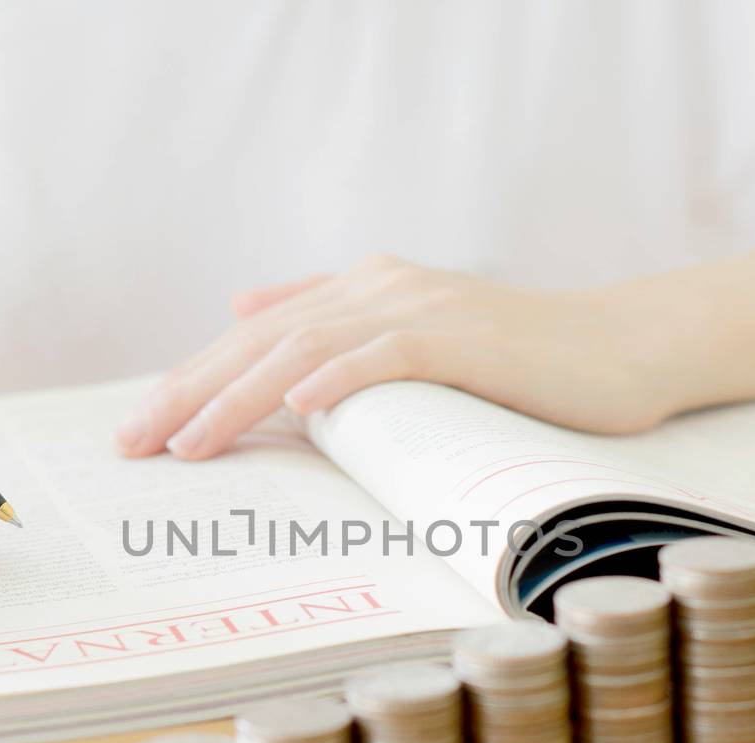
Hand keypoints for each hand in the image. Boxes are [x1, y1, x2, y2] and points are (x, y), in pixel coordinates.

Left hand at [115, 254, 687, 459]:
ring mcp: (421, 308)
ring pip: (307, 347)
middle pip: (261, 340)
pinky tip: (296, 406)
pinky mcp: (463, 335)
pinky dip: (338, 377)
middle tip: (134, 443)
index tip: (141, 431)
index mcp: (362, 291)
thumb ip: (334, 324)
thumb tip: (245, 314)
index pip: (256, 339)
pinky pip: (385, 354)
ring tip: (188, 441)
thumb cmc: (519, 366)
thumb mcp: (414, 339)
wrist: (621, 351)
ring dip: (239, 394)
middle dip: (190, 391)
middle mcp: (380, 288)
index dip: (192, 380)